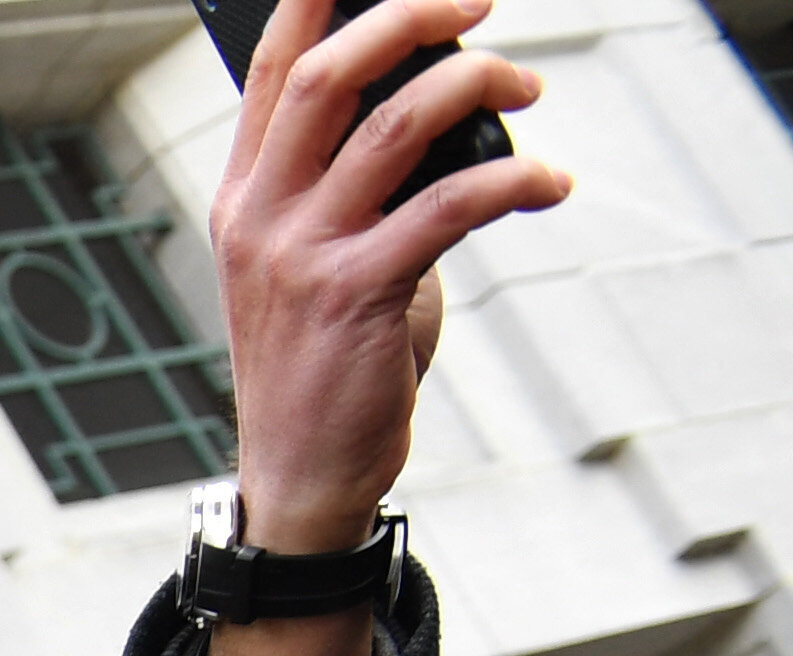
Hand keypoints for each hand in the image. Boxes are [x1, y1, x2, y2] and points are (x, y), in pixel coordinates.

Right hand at [198, 0, 567, 655]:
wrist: (299, 472)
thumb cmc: (324, 359)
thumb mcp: (317, 260)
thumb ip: (357, 187)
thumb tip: (443, 107)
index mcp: (243, 198)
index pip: (275, 70)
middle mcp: (260, 217)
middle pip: (332, 75)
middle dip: (414, 17)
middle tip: (482, 7)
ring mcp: (301, 257)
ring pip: (396, 127)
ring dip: (478, 87)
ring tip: (527, 89)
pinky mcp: (356, 295)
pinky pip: (449, 206)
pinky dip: (515, 182)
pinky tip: (549, 185)